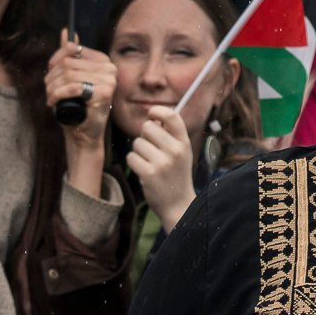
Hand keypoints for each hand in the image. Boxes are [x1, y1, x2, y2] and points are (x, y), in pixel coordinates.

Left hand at [46, 30, 116, 149]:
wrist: (84, 133)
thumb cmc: (77, 106)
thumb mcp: (72, 77)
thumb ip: (71, 55)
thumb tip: (66, 32)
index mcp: (103, 61)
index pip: (73, 49)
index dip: (55, 59)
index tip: (49, 71)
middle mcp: (109, 68)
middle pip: (68, 63)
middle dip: (51, 77)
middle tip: (48, 90)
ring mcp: (108, 80)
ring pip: (68, 75)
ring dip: (52, 87)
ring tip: (50, 97)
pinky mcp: (103, 93)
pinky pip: (72, 87)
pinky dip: (58, 94)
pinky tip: (53, 102)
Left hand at [128, 104, 198, 234]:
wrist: (178, 204)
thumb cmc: (176, 175)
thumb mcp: (182, 152)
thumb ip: (170, 134)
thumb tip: (152, 116)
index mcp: (184, 142)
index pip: (172, 116)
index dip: (158, 111)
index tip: (151, 115)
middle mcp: (175, 150)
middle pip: (148, 127)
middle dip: (144, 136)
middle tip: (151, 149)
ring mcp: (162, 163)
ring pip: (137, 143)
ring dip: (138, 152)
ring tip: (149, 163)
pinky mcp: (149, 174)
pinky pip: (131, 157)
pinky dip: (134, 163)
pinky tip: (143, 171)